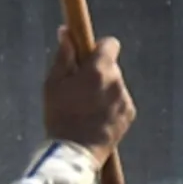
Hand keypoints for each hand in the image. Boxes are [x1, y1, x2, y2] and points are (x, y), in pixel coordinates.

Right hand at [43, 29, 136, 160]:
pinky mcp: (130, 114)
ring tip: (83, 109)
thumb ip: (64, 55)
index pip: (110, 43)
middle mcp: (116, 81)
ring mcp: (125, 98)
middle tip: (77, 89)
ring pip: (114, 85)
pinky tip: (93, 119)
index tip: (86, 55)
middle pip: (110, 66)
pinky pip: (119, 102)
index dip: (98, 47)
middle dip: (96, 72)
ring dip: (102, 90)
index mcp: (98, 69)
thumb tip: (66, 31)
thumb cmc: (59, 116)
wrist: (74, 152)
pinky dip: (109, 106)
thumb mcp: (53, 83)